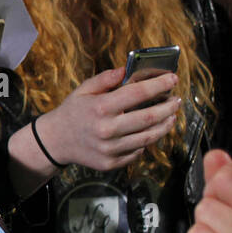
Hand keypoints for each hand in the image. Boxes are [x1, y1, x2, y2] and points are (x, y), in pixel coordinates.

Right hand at [35, 67, 181, 169]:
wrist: (55, 141)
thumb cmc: (72, 112)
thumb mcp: (83, 90)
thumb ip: (105, 79)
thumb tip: (127, 69)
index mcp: (101, 108)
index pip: (138, 93)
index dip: (159, 84)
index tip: (172, 79)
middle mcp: (107, 130)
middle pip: (149, 118)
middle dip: (168, 107)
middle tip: (176, 101)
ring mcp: (110, 149)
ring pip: (148, 138)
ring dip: (164, 126)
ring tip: (170, 117)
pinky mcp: (111, 163)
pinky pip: (137, 152)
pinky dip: (146, 142)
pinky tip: (148, 133)